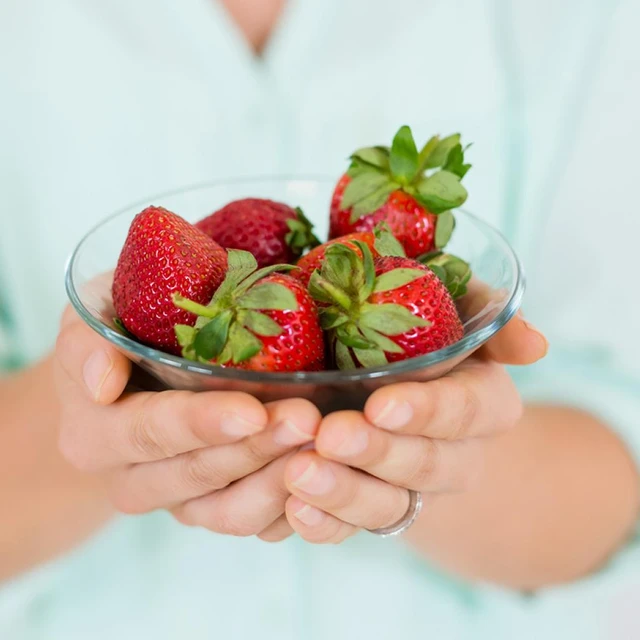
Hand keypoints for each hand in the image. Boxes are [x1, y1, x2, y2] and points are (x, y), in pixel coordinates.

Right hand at [54, 307, 320, 540]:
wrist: (130, 379)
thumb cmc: (120, 333)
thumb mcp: (93, 317)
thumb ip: (87, 343)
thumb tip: (101, 381)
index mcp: (96, 435)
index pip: (152, 432)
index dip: (203, 424)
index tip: (253, 412)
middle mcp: (133, 480)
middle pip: (200, 475)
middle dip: (258, 449)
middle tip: (310, 420)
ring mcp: (178, 502)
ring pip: (232, 512)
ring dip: (281, 481)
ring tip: (326, 445)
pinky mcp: (213, 509)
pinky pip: (256, 525)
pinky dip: (292, 506)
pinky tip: (326, 474)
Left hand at [282, 313, 547, 542]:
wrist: (392, 382)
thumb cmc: (425, 331)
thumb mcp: (459, 307)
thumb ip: (489, 313)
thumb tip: (535, 346)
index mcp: (483, 401)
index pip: (466, 411)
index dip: (427, 411)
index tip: (381, 405)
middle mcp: (454, 454)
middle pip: (426, 465)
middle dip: (379, 453)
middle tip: (331, 436)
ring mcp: (411, 489)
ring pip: (388, 506)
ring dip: (345, 493)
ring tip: (300, 474)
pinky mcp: (371, 508)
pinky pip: (351, 530)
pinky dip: (326, 525)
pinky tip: (297, 510)